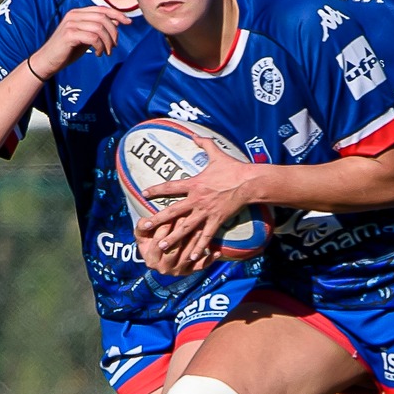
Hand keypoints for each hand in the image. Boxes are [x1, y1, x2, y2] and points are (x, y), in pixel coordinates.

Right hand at [29, 5, 131, 78]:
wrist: (47, 61)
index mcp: (78, 13)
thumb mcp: (85, 38)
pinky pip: (93, 37)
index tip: (128, 22)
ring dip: (107, 42)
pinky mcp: (69, 35)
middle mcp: (74, 15)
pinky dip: (100, 46)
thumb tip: (116, 22)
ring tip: (106, 52)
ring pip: (99, 28)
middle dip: (113, 32)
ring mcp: (71, 24)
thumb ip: (98, 29)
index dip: (117, 14)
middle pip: (103, 18)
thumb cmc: (66, 50)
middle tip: (114, 46)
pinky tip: (98, 54)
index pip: (102, 9)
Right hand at [134, 218, 214, 276]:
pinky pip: (201, 266)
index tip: (170, 218)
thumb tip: (145, 222)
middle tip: (186, 220)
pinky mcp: (190, 272)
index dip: (163, 231)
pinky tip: (217, 251)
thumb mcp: (142, 233)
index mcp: (151, 260)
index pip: (158, 244)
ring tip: (200, 229)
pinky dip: (209, 259)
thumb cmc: (150, 239)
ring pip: (188, 257)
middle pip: (174, 251)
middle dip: (180, 235)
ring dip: (194, 243)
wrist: (158, 255)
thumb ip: (142, 227)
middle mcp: (164, 269)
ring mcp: (178, 271)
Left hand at [138, 137, 253, 264]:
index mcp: (194, 184)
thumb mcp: (217, 153)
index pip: (170, 187)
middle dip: (158, 220)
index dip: (156, 189)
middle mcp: (197, 199)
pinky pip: (206, 236)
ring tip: (162, 246)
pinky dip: (199, 247)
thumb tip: (195, 135)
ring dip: (173, 237)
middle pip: (173, 211)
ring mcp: (206, 211)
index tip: (143, 193)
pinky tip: (191, 257)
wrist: (249, 182)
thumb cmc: (233, 168)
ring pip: (186, 227)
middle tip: (145, 227)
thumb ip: (204, 144)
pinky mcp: (217, 220)